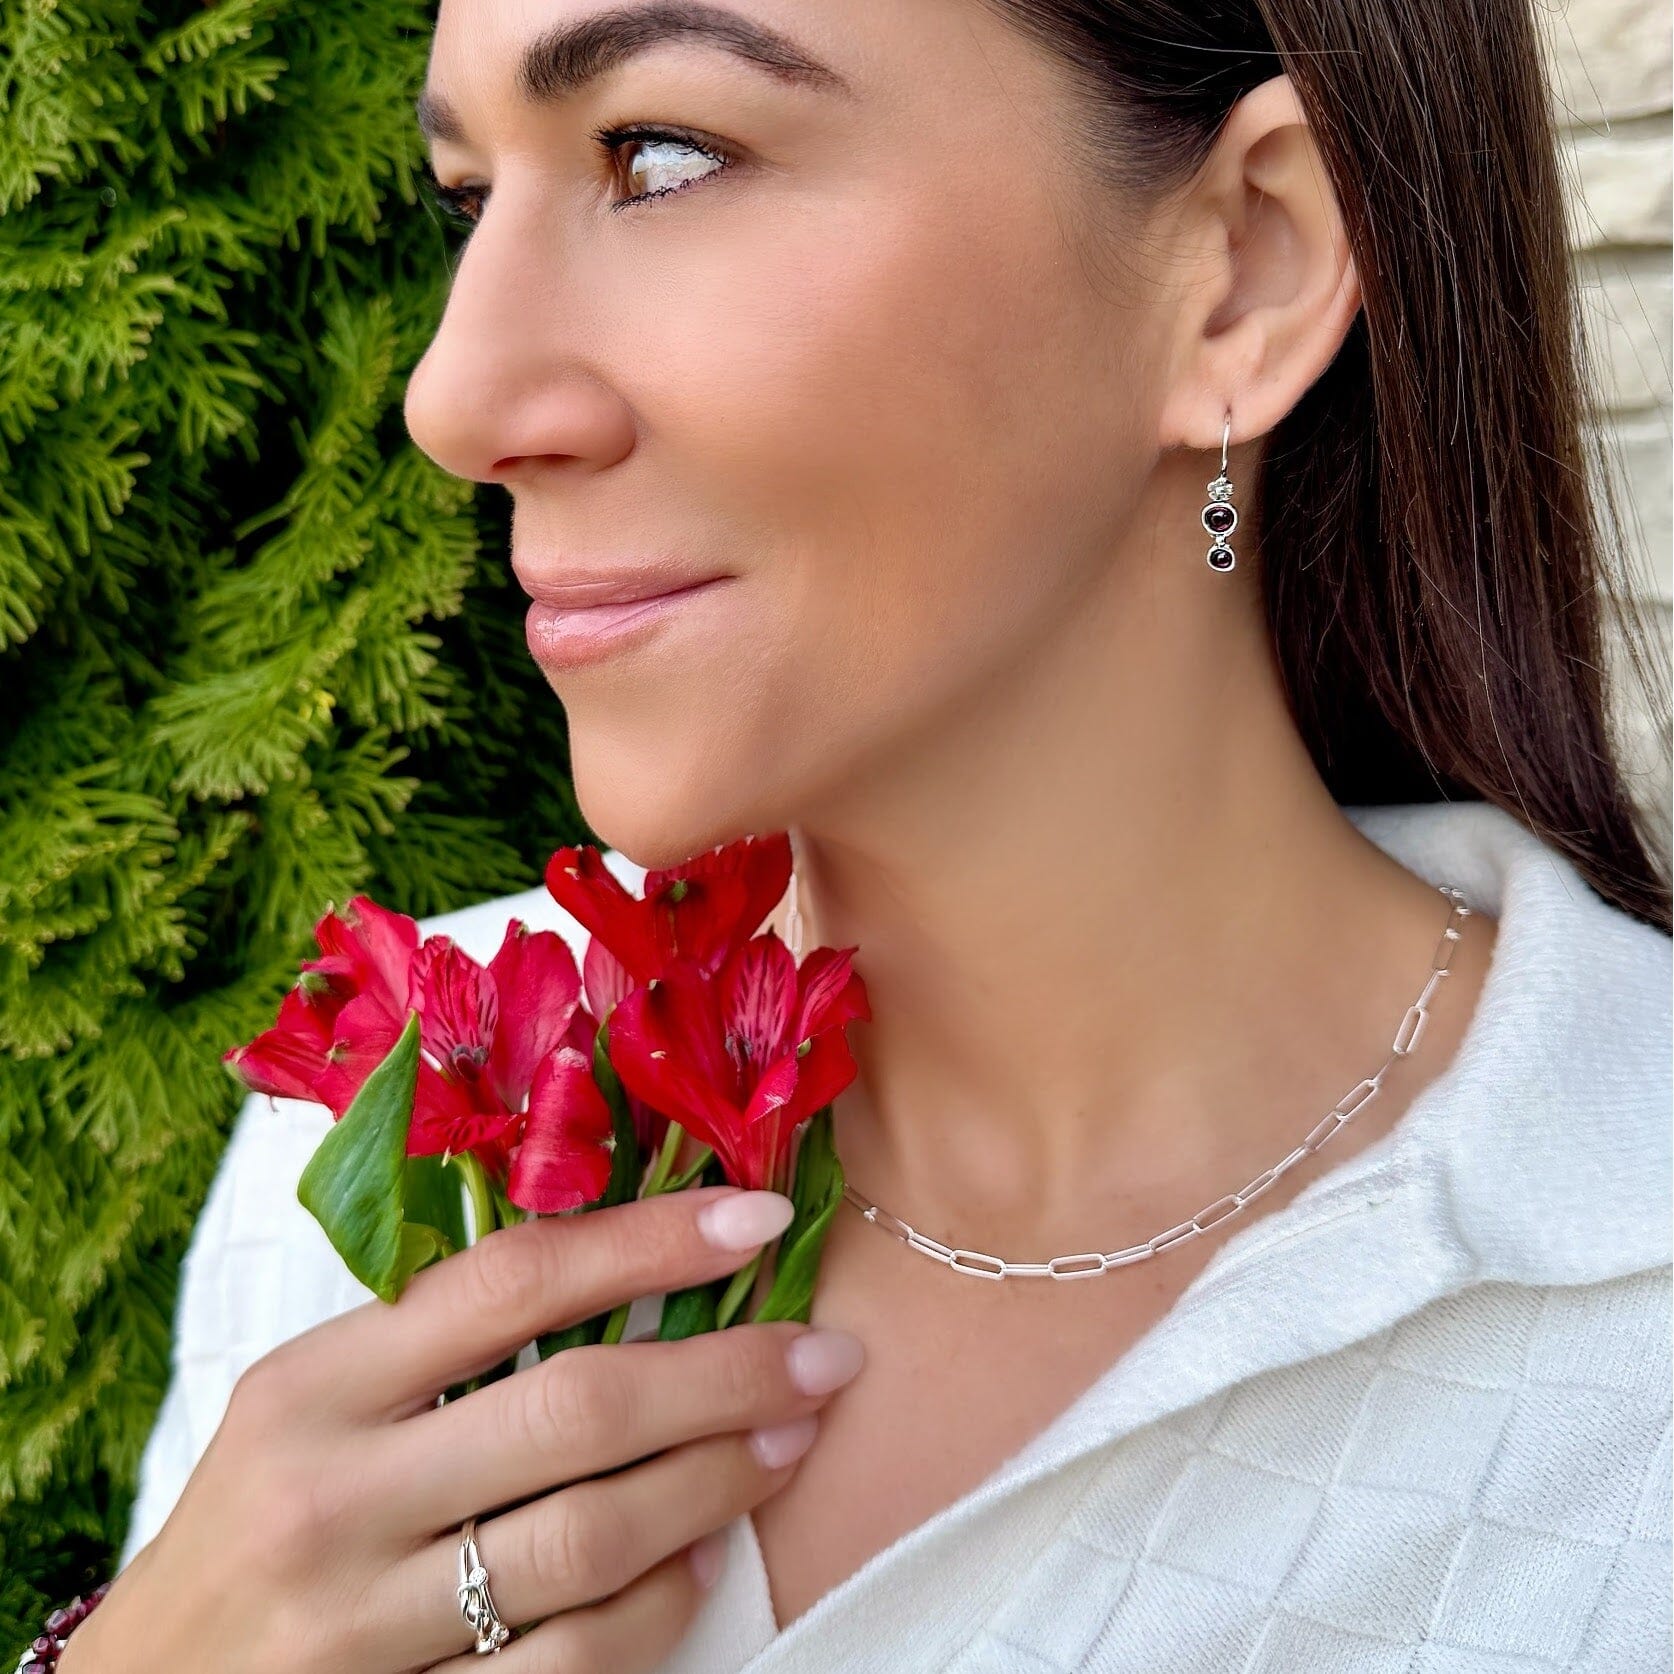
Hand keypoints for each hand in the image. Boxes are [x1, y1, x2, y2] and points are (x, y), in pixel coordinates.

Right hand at [68, 1185, 863, 1672]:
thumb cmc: (255, 1521)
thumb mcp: (304, 1408)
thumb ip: (435, 1343)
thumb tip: (631, 1261)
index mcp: (311, 1389)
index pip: (509, 1283)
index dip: (647, 1241)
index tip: (755, 1218)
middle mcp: (335, 1499)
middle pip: (576, 1411)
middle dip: (727, 1373)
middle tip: (824, 1354)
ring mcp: (365, 1627)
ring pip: (592, 1539)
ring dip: (719, 1482)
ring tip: (792, 1439)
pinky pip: (573, 1664)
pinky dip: (660, 1604)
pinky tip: (708, 1556)